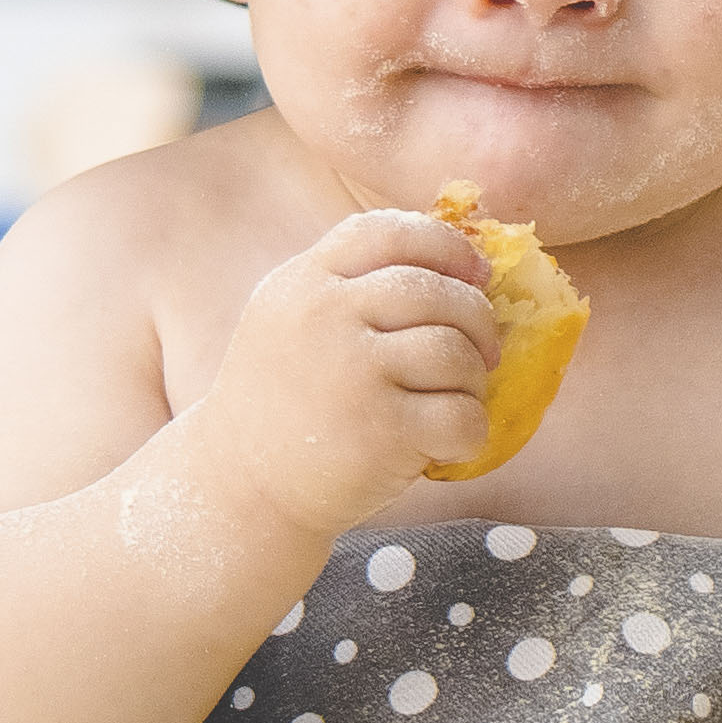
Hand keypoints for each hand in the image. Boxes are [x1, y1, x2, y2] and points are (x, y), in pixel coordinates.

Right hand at [197, 203, 501, 547]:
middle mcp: (324, 316)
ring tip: (454, 400)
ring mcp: (353, 372)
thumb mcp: (292, 323)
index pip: (389, 232)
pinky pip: (462, 414)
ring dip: (473, 379)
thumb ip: (352, 287)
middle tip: (482, 353)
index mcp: (304, 281)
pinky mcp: (381, 429)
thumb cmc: (283, 404)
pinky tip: (448, 443)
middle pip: (437, 291)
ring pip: (456, 350)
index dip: (447, 247)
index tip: (476, 275)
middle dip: (477, 321)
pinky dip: (471, 431)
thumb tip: (463, 265)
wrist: (239, 490)